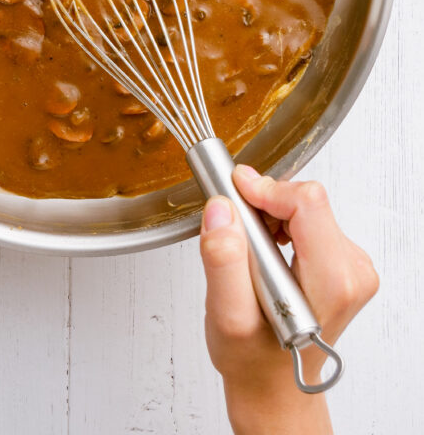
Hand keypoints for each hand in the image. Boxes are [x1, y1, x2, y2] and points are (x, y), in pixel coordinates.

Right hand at [199, 166, 378, 434]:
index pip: (307, 202)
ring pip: (306, 206)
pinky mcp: (341, 261)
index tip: (234, 193)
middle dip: (264, 205)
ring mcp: (350, 265)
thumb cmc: (253, 359)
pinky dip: (279, 224)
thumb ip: (223, 262)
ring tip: (249, 249)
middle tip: (235, 231)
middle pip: (307, 201)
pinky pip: (308, 218)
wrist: (272, 384)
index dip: (265, 190)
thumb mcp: (227, 317)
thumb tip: (221, 210)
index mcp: (333, 282)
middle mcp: (351, 271)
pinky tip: (264, 252)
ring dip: (270, 215)